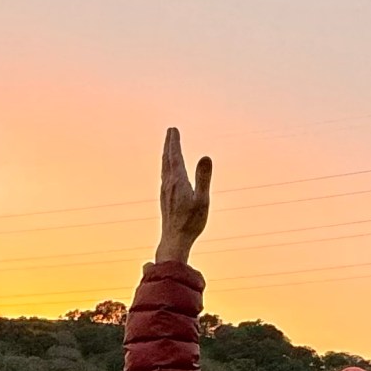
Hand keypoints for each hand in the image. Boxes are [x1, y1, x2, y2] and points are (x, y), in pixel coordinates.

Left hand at [156, 127, 212, 264]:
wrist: (174, 240)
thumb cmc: (191, 223)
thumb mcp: (202, 200)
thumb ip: (203, 177)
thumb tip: (206, 156)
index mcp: (178, 181)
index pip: (175, 156)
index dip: (174, 142)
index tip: (173, 129)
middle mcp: (169, 184)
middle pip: (167, 159)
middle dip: (169, 144)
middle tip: (171, 131)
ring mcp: (165, 192)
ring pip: (164, 168)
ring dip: (166, 155)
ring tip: (168, 147)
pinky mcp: (165, 199)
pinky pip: (164, 177)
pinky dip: (166, 167)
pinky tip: (167, 171)